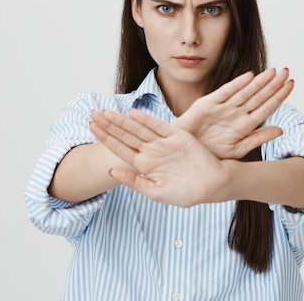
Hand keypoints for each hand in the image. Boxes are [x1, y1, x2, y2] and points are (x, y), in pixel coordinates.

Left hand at [89, 109, 232, 206]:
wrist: (212, 186)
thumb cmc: (187, 193)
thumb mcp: (156, 192)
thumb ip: (134, 182)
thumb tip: (111, 171)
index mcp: (144, 165)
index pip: (120, 148)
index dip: (105, 138)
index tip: (91, 128)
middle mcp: (151, 151)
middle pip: (125, 135)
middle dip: (108, 125)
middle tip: (91, 114)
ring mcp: (163, 142)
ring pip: (138, 128)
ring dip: (123, 120)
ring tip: (106, 112)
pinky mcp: (177, 136)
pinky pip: (158, 126)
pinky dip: (146, 120)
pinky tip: (132, 114)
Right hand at [175, 68, 293, 159]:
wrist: (184, 155)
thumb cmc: (209, 154)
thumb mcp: (237, 150)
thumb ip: (257, 139)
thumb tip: (280, 130)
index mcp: (245, 125)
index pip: (266, 107)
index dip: (279, 96)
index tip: (291, 84)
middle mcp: (235, 113)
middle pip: (258, 96)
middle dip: (273, 84)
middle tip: (286, 71)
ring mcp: (222, 107)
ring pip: (245, 92)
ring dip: (259, 81)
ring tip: (273, 71)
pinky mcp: (207, 104)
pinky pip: (224, 93)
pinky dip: (236, 85)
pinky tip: (249, 76)